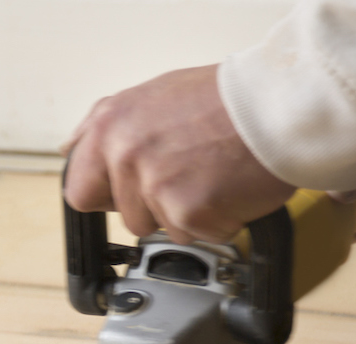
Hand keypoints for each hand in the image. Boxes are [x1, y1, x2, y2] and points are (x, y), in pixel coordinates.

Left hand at [63, 64, 295, 244]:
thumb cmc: (225, 99)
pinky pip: (197, 234)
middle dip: (155, 208)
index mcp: (108, 126)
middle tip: (188, 176)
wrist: (280, 104)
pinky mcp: (187, 211)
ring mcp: (154, 185)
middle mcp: (124, 154)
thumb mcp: (151, 97)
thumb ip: (111, 130)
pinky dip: (219, 220)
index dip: (108, 196)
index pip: (80, 190)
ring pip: (161, 229)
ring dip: (188, 214)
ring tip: (212, 177)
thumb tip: (74, 151)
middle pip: (126, 217)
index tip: (130, 192)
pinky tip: (230, 188)